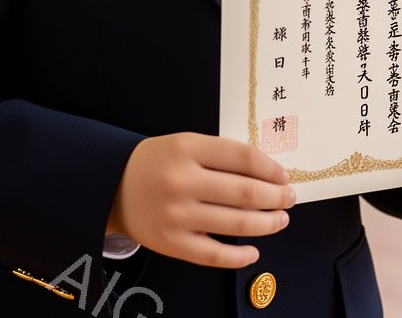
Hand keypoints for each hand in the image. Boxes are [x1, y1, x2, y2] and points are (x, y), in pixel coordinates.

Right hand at [107, 133, 294, 268]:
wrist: (112, 186)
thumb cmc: (158, 164)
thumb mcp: (185, 144)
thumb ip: (222, 155)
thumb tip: (271, 176)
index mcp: (187, 148)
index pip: (244, 158)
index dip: (271, 169)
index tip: (284, 177)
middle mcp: (181, 181)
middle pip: (246, 192)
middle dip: (276, 198)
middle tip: (289, 199)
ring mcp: (176, 215)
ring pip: (237, 224)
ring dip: (268, 224)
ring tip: (280, 220)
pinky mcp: (171, 243)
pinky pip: (214, 255)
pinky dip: (240, 256)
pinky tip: (254, 251)